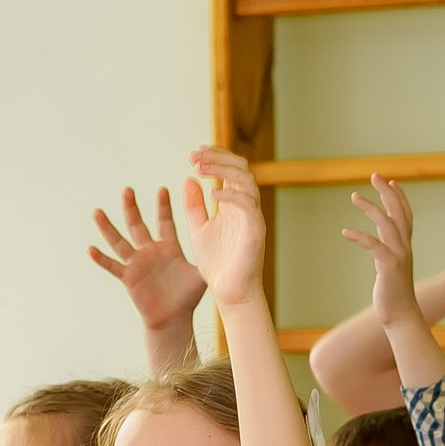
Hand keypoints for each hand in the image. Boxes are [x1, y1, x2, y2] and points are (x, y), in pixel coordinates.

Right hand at [90, 187, 206, 331]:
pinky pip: (113, 267)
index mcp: (168, 247)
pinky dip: (101, 259)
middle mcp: (150, 251)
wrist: (173, 318)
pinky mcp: (129, 278)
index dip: (163, 206)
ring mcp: (137, 264)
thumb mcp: (200, 273)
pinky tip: (90, 248)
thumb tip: (225, 240)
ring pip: (120, 241)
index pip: (164, 221)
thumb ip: (208, 255)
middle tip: (127, 189)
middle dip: (132, 208)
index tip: (162, 189)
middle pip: (138, 225)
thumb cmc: (188, 297)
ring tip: (97, 212)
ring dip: (108, 228)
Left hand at [182, 148, 265, 307]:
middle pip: (240, 167)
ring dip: (223, 169)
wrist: (229, 291)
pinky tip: (212, 193)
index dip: (214, 156)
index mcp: (232, 203)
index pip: (229, 169)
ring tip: (200, 168)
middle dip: (217, 157)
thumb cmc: (217, 262)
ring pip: (246, 180)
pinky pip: (248, 205)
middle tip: (194, 156)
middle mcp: (245, 205)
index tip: (193, 154)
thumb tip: (189, 178)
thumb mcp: (198, 229)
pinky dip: (231, 195)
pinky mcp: (256, 230)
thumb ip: (194, 206)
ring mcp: (252, 216)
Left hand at [340, 174, 426, 328]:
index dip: (398, 197)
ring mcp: (399, 256)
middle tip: (374, 175)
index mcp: (404, 246)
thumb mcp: (389, 268)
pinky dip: (361, 236)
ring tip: (354, 196)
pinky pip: (375, 246)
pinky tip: (346, 231)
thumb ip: (385, 254)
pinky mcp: (390, 266)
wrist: (401, 315)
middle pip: (398, 212)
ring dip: (370, 208)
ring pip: (387, 224)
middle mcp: (404, 247)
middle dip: (387, 192)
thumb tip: (378, 246)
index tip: (389, 181)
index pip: (404, 215)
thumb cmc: (392, 294)